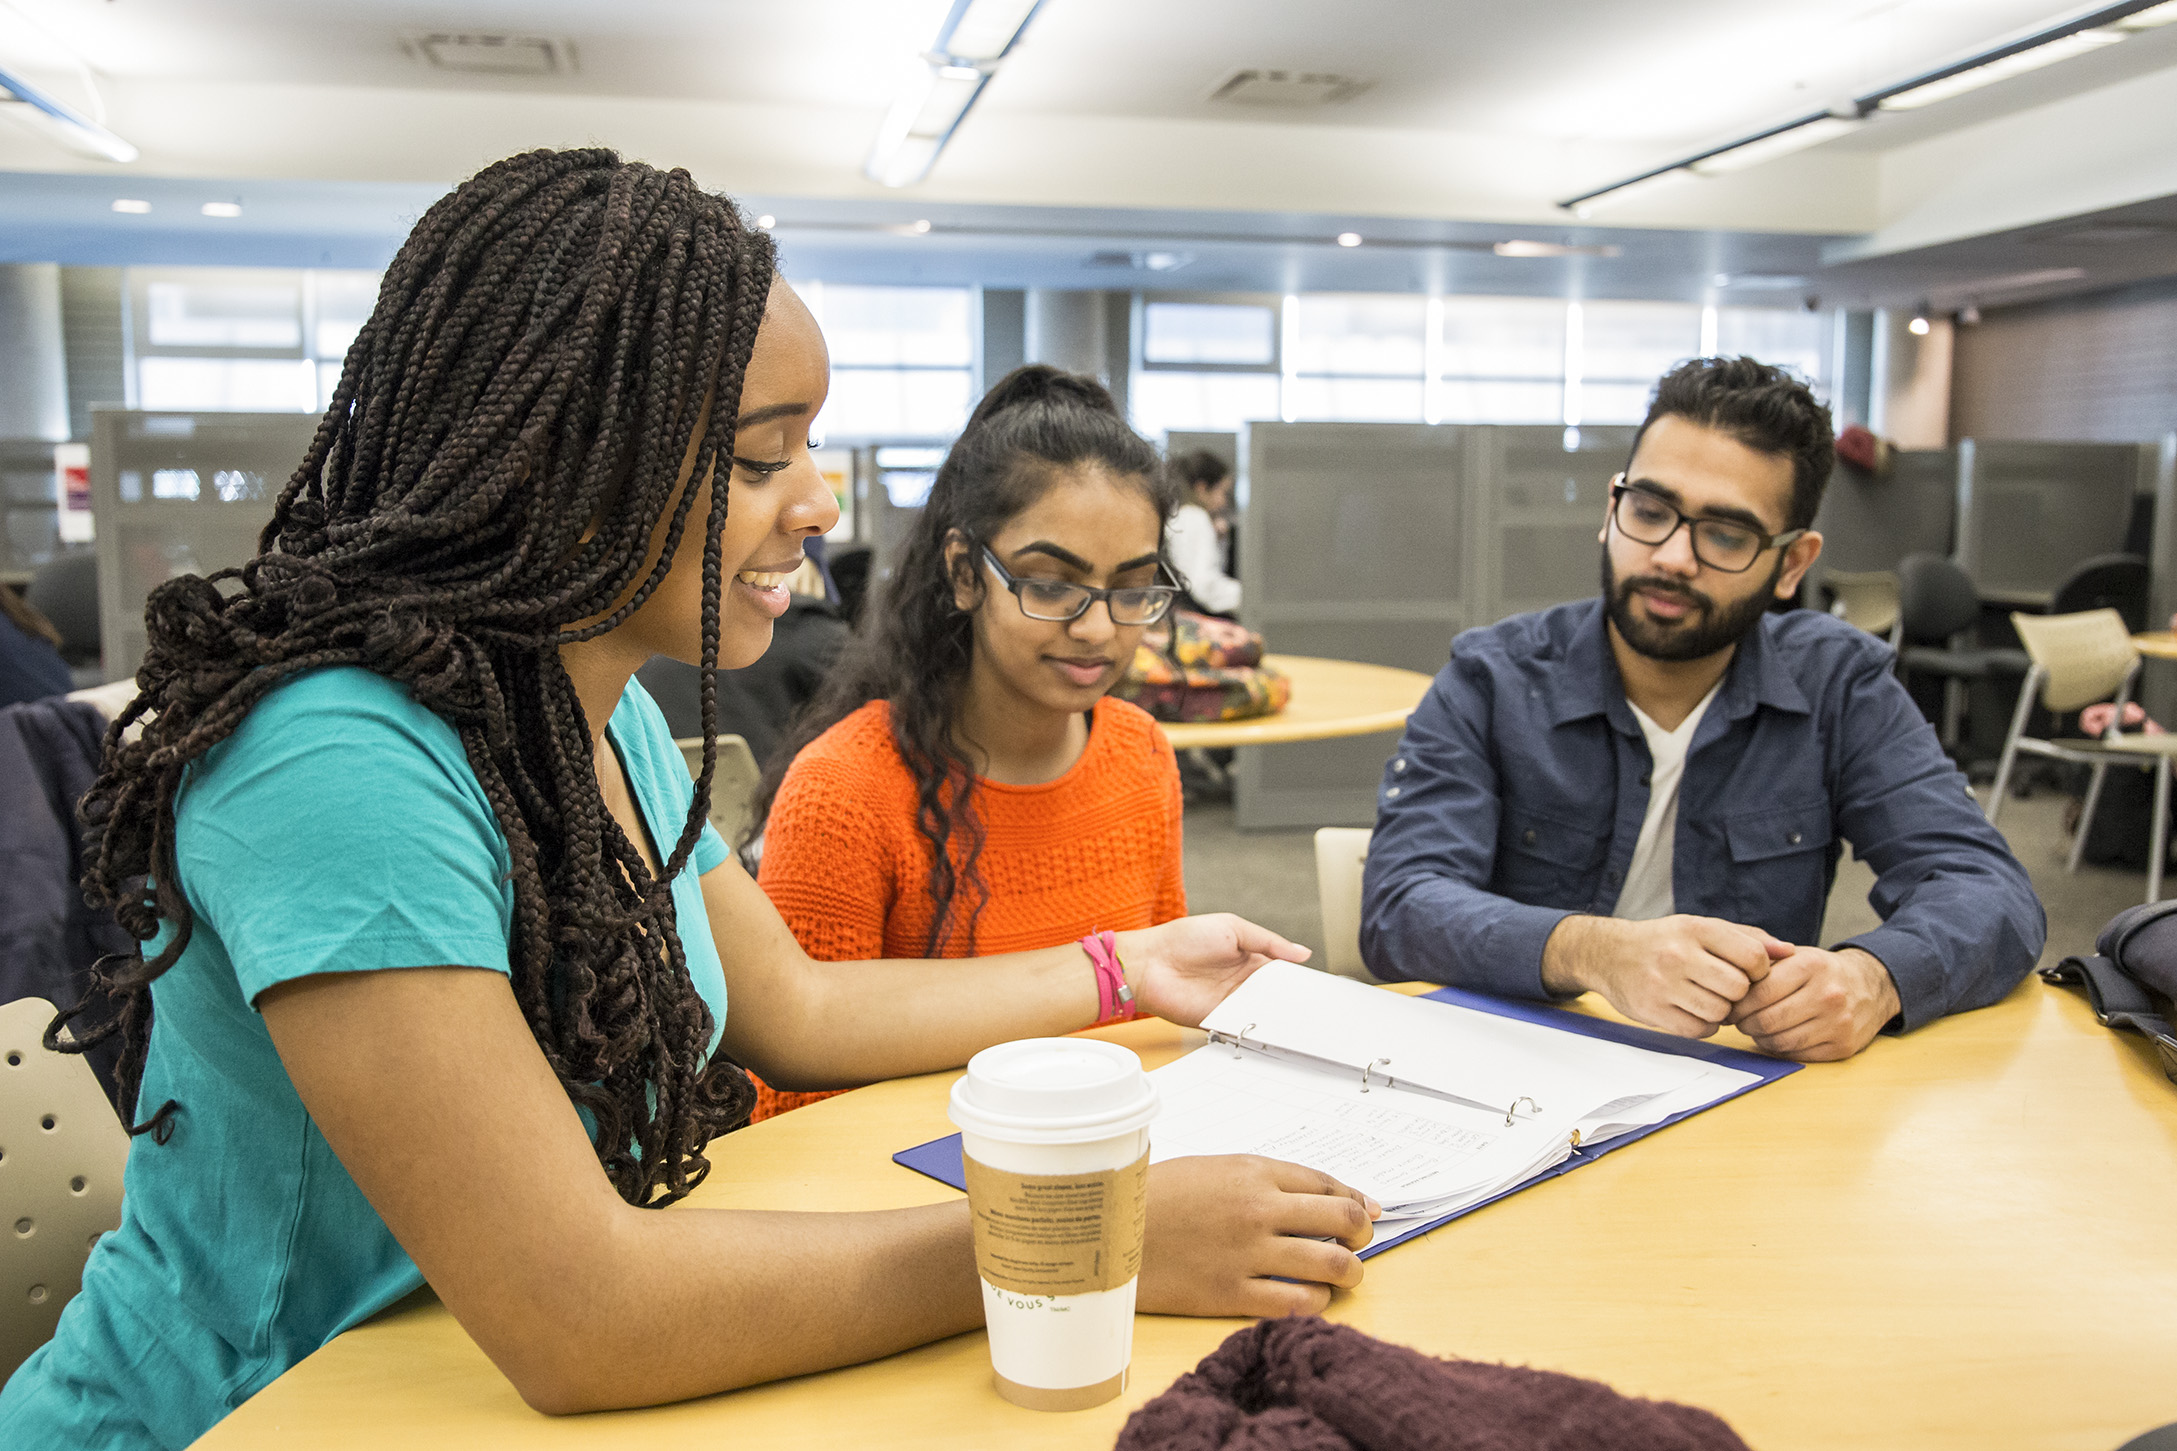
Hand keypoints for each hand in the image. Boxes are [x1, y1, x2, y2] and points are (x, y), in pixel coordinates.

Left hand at [1116, 914, 1309, 1026]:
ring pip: (1264, 1015)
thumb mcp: (1232, 928)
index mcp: (1250, 959)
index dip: (1300, 981)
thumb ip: (1268, 941)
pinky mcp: (1218, 1022)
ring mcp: (1231, 1004)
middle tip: (1320, 1012)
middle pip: (1277, 998)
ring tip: (1306, 1025)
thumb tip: (1302, 953)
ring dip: (1281, 1020)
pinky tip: (1275, 1033)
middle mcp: (1243, 984)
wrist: (1148, 962)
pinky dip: (1258, 1032)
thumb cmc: (1183, 938)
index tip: (1322, 991)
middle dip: (1296, 1005)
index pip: (1283, 974)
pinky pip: (1243, 1029)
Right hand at [1138, 1155, 1376, 1317]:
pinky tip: (1312, 1298)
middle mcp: (1258, 1210)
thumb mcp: (1212, 1169)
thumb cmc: (1155, 1197)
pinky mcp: (1232, 1294)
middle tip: (1359, 1243)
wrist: (1107, 1233)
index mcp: (1253, 1172)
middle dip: (1361, 1234)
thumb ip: (1262, 1180)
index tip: (1368, 1212)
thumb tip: (1314, 1195)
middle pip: (1341, 1220)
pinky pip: (1298, 1304)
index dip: (1355, 1199)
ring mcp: (1248, 1254)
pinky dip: (1317, 1302)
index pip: (1327, 1183)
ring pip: (1331, 1265)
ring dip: (1349, 1272)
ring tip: (1344, 1275)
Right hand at [1541, 914, 1787, 1037]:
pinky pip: (1699, 1030)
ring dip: (1721, 1011)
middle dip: (1739, 993)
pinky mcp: (1652, 1010)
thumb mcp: (1702, 927)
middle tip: (1725, 989)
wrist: (1608, 954)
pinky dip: (1703, 1025)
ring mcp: (1663, 984)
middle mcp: (1678, 954)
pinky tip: (1691, 1010)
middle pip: (1739, 988)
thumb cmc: (1665, 941)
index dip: (1759, 971)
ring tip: (1706, 998)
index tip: (1748, 973)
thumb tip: (1789, 951)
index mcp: (1696, 928)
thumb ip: (1747, 938)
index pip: (1753, 957)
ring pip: (1720, 1012)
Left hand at [1726, 945, 1899, 1060]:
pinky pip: (1798, 1054)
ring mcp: (1838, 1023)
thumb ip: (1764, 962)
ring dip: (1760, 1038)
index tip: (1730, 1004)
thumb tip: (1726, 979)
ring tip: (1756, 1027)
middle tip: (1738, 1020)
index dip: (1738, 1002)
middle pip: (1767, 1020)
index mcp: (1811, 966)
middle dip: (1744, 1023)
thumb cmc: (1822, 971)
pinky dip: (1780, 1048)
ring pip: (1780, 1041)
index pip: (1759, 992)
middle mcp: (1828, 994)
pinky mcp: (1843, 1046)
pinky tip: (1777, 1036)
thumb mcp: (1797, 955)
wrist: (1871, 986)